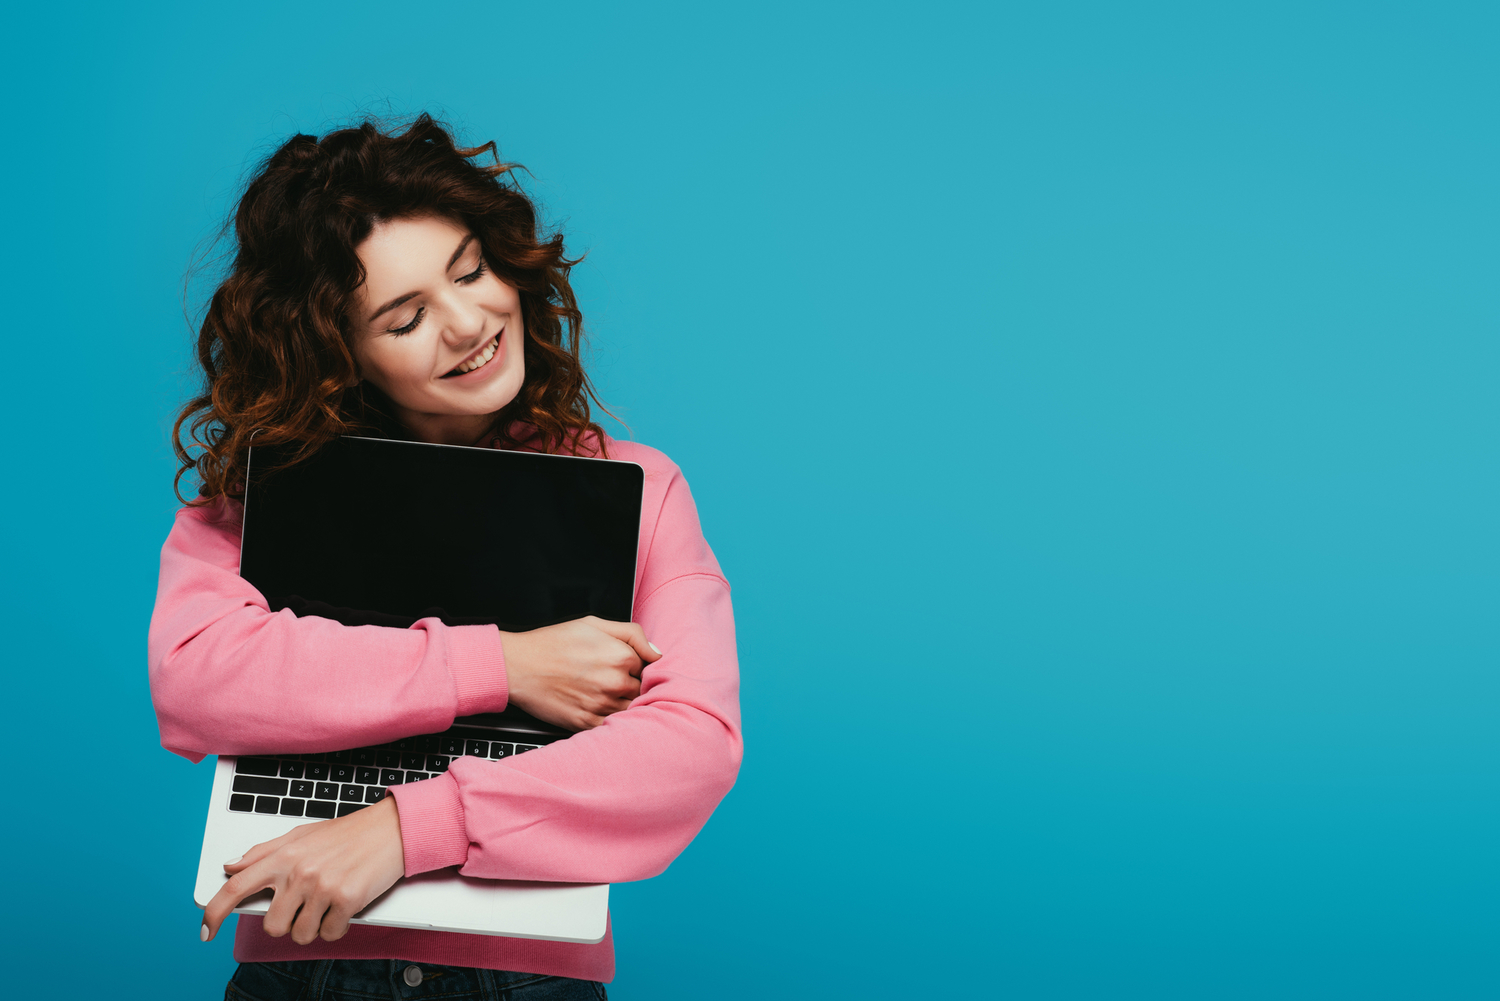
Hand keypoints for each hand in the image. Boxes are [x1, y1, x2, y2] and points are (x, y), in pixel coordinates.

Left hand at [200, 795, 404, 944]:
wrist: (392, 829)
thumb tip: (230, 866)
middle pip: (272, 925)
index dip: (214, 912)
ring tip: (328, 904)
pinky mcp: (347, 899)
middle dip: (288, 923)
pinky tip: (345, 906)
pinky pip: (330, 934)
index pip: (236, 887)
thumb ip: (263, 852)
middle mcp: (299, 872)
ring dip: (314, 927)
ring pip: (301, 935)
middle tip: (305, 907)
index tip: (205, 930)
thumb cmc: (349, 832)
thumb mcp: (301, 835)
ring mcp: (323, 887)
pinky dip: (337, 927)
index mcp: (283, 856)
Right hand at [501, 616, 662, 730]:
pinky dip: (608, 719)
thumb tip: (656, 653)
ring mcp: (601, 705)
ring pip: (629, 709)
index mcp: (621, 656)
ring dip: (621, 703)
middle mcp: (615, 682)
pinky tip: (594, 706)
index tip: (621, 665)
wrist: (518, 666)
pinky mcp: (587, 722)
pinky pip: (611, 725)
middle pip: (641, 690)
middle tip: (607, 679)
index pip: (648, 667)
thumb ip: (632, 634)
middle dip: (630, 686)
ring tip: (598, 691)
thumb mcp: (593, 624)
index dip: (635, 666)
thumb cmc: (553, 643)